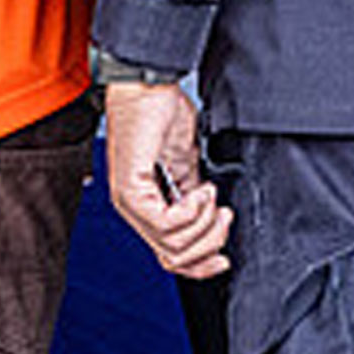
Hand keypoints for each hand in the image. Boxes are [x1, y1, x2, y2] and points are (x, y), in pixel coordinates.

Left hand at [102, 80, 229, 277]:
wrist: (147, 87)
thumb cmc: (160, 114)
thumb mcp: (187, 163)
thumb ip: (194, 196)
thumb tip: (211, 220)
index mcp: (145, 206)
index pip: (168, 257)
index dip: (199, 267)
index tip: (224, 259)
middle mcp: (133, 209)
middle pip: (175, 258)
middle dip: (210, 242)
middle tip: (222, 214)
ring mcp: (129, 202)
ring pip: (173, 244)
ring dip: (204, 223)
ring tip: (209, 193)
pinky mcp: (131, 190)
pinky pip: (167, 223)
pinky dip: (193, 211)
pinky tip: (201, 190)